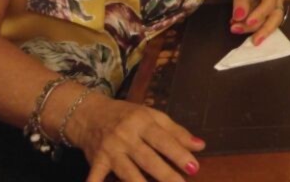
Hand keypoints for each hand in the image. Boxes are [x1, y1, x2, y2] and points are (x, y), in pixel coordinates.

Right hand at [74, 94, 204, 181]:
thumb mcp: (152, 116)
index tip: (193, 168)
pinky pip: (96, 175)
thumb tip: (200, 145)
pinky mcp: (96, 161)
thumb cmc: (127, 115)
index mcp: (142, 122)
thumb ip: (176, 132)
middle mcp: (126, 136)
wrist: (90, 113)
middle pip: (148, 158)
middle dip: (165, 174)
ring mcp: (110, 150)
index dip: (179, 154)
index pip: (163, 140)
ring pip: (127, 171)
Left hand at [227, 0, 284, 45]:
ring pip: (271, 22)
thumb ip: (240, 0)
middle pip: (276, 17)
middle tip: (253, 40)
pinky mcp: (268, 12)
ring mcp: (275, 5)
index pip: (269, 4)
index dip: (259, 14)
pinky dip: (252, 28)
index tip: (246, 22)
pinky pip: (264, 22)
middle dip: (263, 29)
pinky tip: (238, 27)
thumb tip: (239, 17)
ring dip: (255, 30)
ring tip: (236, 29)